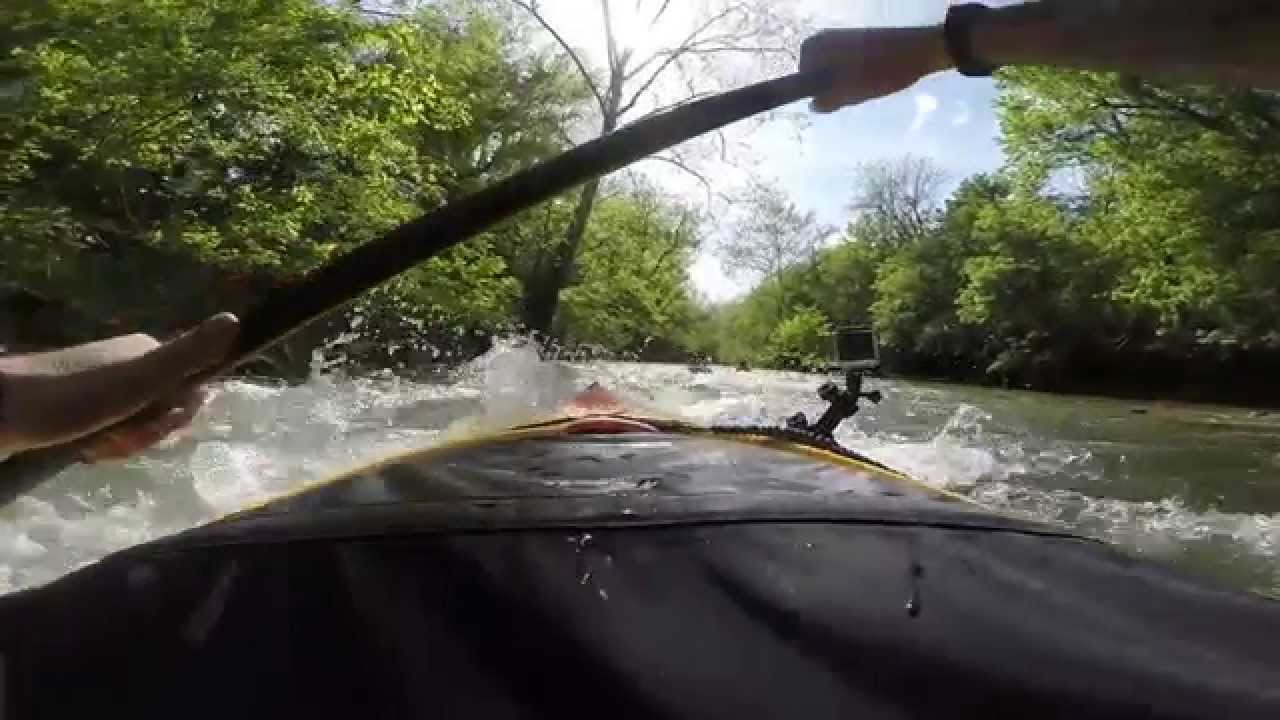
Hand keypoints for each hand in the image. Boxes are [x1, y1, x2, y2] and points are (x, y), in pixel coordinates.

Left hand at [0, 313, 239, 460]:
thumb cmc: (69, 397)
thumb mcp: (138, 379)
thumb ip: (187, 354)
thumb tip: (236, 319)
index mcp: (147, 352)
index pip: (193, 391)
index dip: (178, 417)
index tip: (152, 425)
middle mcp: (129, 363)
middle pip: (165, 411)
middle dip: (147, 435)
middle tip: (115, 440)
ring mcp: (103, 385)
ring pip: (138, 425)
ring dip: (124, 444)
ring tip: (94, 447)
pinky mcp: (79, 406)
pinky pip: (112, 430)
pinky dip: (103, 445)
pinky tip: (84, 449)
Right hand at [800, 26, 952, 112]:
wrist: (919, 51)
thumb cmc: (883, 71)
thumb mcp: (853, 92)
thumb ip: (829, 100)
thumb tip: (813, 105)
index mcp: (820, 46)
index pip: (801, 78)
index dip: (816, 92)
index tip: (834, 99)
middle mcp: (826, 38)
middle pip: (816, 75)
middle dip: (830, 88)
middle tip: (850, 95)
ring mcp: (842, 39)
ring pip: (832, 72)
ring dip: (844, 84)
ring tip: (864, 88)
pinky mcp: (857, 42)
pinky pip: (844, 65)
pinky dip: (853, 76)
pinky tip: (871, 80)